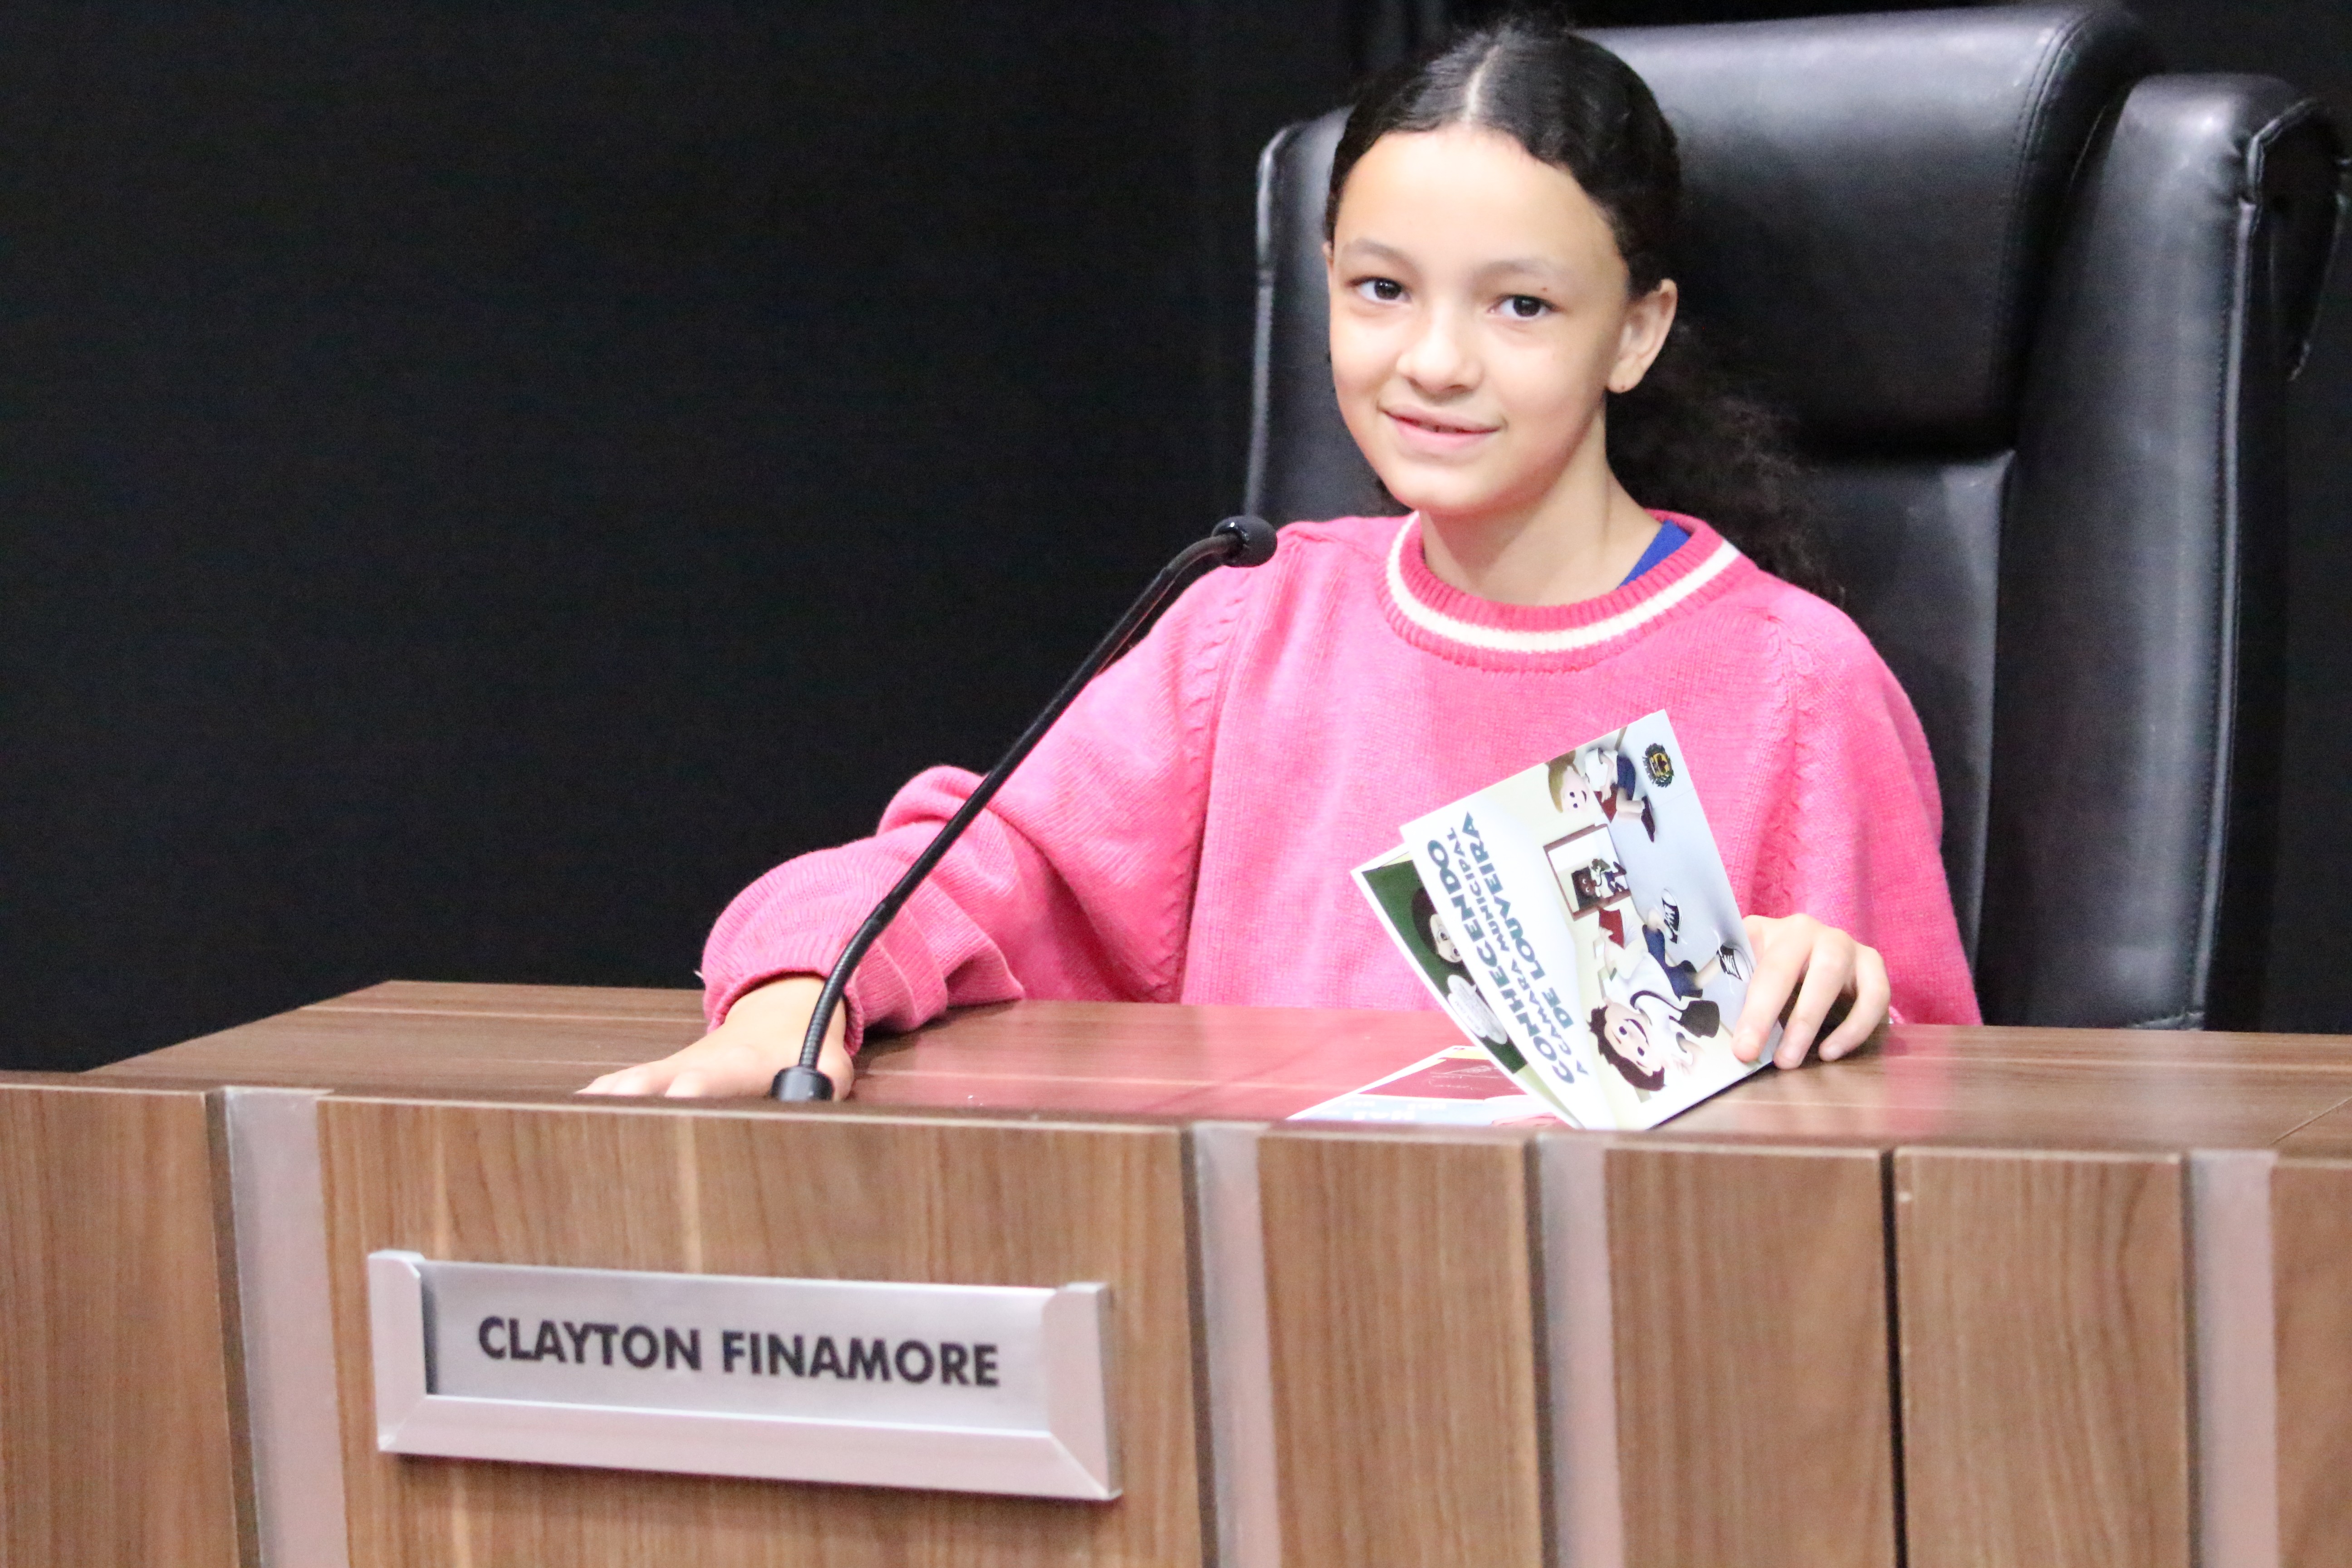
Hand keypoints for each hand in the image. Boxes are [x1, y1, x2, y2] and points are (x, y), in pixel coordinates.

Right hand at [579, 975, 853, 1099]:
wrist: (781, 1009)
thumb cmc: (806, 1046)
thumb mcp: (830, 1068)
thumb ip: (825, 1094)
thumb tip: (814, 1121)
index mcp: (742, 1063)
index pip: (714, 1076)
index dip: (696, 1087)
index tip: (678, 1096)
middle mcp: (699, 1063)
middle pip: (657, 1078)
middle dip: (632, 1097)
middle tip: (605, 1118)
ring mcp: (674, 1067)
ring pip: (633, 1082)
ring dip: (605, 1102)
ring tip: (569, 1126)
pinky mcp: (661, 1075)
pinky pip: (626, 1085)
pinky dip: (601, 1099)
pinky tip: (575, 1119)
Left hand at [1729, 914, 1888, 1068]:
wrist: (1813, 956)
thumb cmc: (1771, 973)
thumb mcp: (1749, 975)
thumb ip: (1734, 995)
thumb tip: (1723, 1039)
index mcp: (1768, 931)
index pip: (1759, 970)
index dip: (1754, 1013)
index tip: (1744, 1051)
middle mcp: (1807, 931)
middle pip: (1790, 969)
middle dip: (1779, 1019)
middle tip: (1775, 1061)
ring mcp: (1844, 944)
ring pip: (1831, 977)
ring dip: (1812, 1022)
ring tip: (1795, 1060)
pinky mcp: (1873, 964)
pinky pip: (1874, 995)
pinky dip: (1856, 1027)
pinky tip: (1832, 1052)